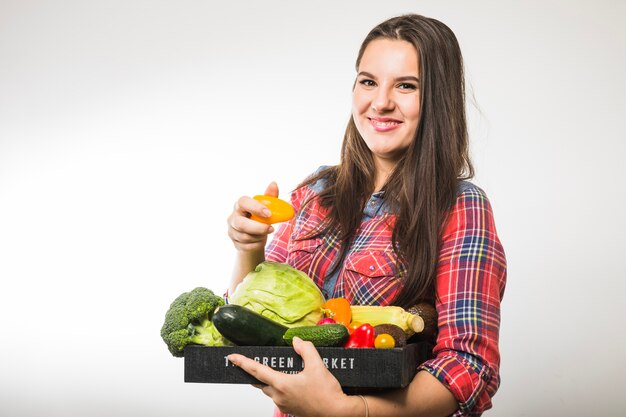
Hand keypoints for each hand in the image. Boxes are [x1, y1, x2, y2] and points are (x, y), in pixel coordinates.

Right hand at [227, 182, 278, 252]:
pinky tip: (260, 240)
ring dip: (259, 236)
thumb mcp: (265, 207)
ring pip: (245, 237)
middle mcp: (233, 217)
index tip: (269, 213)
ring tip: (266, 233)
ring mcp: (232, 231)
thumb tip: (274, 184)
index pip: (243, 202)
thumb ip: (269, 197)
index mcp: (240, 205)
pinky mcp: (235, 243)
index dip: (255, 207)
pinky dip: (257, 244)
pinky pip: (246, 247)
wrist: (253, 235)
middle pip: (241, 224)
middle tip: (272, 228)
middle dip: (258, 228)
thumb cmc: (259, 217)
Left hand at [227, 338, 350, 416]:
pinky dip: (279, 388)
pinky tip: (291, 382)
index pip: (257, 371)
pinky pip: (279, 397)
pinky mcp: (291, 409)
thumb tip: (296, 341)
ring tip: (276, 370)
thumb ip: (306, 350)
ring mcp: (284, 404)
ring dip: (269, 381)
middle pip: (260, 382)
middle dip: (255, 373)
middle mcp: (279, 396)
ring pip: (270, 390)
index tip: (232, 357)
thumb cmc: (327, 393)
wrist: (337, 413)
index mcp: (282, 384)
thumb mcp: (317, 366)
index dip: (243, 363)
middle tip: (250, 363)